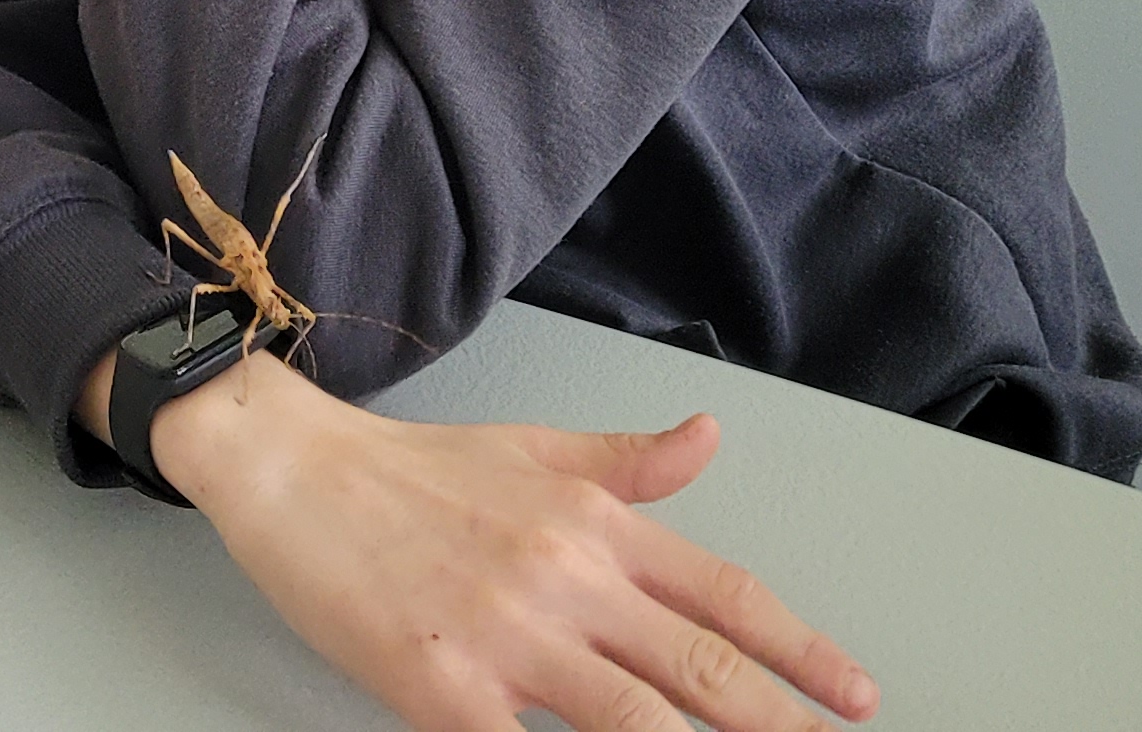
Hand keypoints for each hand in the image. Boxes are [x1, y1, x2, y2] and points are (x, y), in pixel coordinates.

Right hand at [158, 355, 879, 731]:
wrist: (289, 467)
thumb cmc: (405, 470)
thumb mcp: (532, 449)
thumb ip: (628, 463)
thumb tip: (708, 438)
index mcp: (594, 525)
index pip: (725, 596)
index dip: (800, 652)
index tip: (852, 695)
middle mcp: (566, 578)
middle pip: (699, 668)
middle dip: (777, 724)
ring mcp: (506, 634)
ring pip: (634, 722)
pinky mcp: (442, 685)